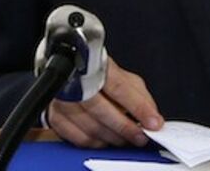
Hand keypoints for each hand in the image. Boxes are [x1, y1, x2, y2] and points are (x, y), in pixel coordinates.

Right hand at [46, 56, 163, 147]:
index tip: (153, 122)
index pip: (119, 88)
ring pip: (90, 127)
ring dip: (113, 137)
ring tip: (126, 139)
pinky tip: (107, 139)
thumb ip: (140, 95)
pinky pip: (78, 138)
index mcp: (97, 66)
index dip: (138, 107)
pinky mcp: (56, 117)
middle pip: (102, 110)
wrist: (71, 74)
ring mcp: (63, 100)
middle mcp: (76, 82)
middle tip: (140, 135)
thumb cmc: (99, 75)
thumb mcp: (124, 77)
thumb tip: (152, 115)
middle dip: (125, 127)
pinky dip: (96, 143)